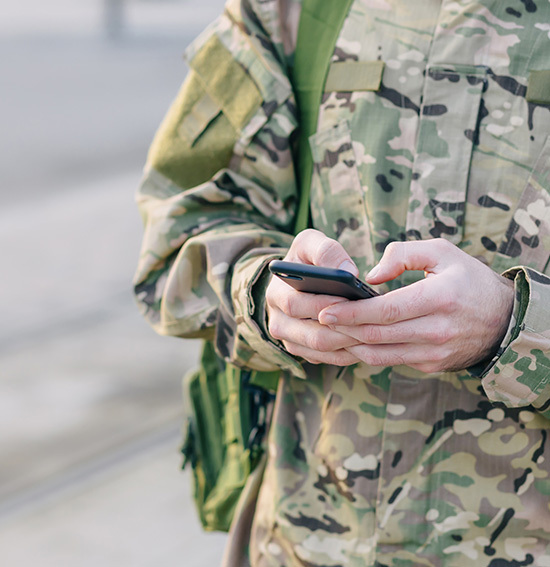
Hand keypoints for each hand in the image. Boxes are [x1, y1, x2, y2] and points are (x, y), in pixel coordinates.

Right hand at [266, 229, 362, 364]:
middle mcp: (277, 321)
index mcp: (276, 293)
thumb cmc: (307, 258)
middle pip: (312, 335)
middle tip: (374, 323)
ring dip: (350, 344)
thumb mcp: (310, 243)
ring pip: (321, 350)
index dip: (324, 304)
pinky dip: (349, 353)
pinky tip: (370, 342)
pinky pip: (327, 359)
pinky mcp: (303, 352)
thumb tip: (348, 271)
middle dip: (344, 329)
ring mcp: (289, 340)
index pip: (296, 305)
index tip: (351, 299)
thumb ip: (326, 250)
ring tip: (376, 334)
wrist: (296, 279)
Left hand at [317, 239, 514, 372]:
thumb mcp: (443, 252)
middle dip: (341, 330)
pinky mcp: (431, 365)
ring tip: (327, 333)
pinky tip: (351, 341)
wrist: (505, 320)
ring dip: (349, 345)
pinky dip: (367, 353)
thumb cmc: (469, 280)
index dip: (351, 313)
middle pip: (376, 335)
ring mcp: (434, 353)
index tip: (324, 310)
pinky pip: (391, 361)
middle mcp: (437, 330)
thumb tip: (370, 276)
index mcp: (440, 298)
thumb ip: (403, 254)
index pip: (385, 311)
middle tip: (317, 322)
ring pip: (379, 354)